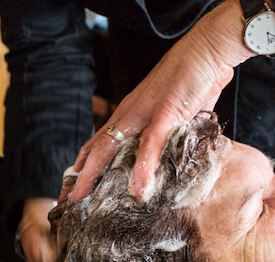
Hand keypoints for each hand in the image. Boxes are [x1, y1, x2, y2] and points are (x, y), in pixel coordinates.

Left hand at [66, 0, 254, 201]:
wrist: (208, 48)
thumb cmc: (193, 79)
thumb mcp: (174, 113)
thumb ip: (167, 133)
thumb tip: (168, 154)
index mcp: (129, 114)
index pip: (98, 143)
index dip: (82, 166)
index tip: (71, 189)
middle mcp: (129, 113)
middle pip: (95, 149)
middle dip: (78, 176)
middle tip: (65, 201)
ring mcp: (144, 112)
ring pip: (110, 147)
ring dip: (94, 173)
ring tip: (83, 197)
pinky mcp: (166, 112)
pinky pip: (150, 144)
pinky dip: (143, 167)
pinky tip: (138, 189)